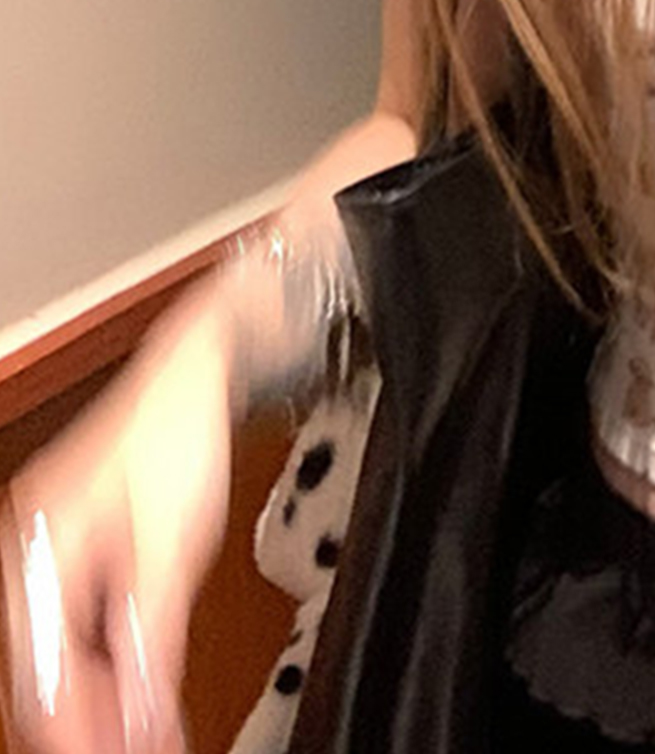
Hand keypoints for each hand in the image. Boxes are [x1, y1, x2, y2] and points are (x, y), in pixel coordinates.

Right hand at [1, 299, 234, 753]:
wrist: (197, 368)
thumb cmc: (177, 429)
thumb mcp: (172, 544)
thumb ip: (151, 633)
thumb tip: (140, 716)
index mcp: (34, 551)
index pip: (42, 675)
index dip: (83, 732)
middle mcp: (29, 552)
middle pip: (47, 670)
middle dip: (93, 724)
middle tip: (143, 753)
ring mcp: (52, 548)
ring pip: (67, 652)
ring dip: (106, 699)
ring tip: (149, 737)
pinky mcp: (82, 546)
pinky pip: (87, 620)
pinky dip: (116, 659)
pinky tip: (146, 690)